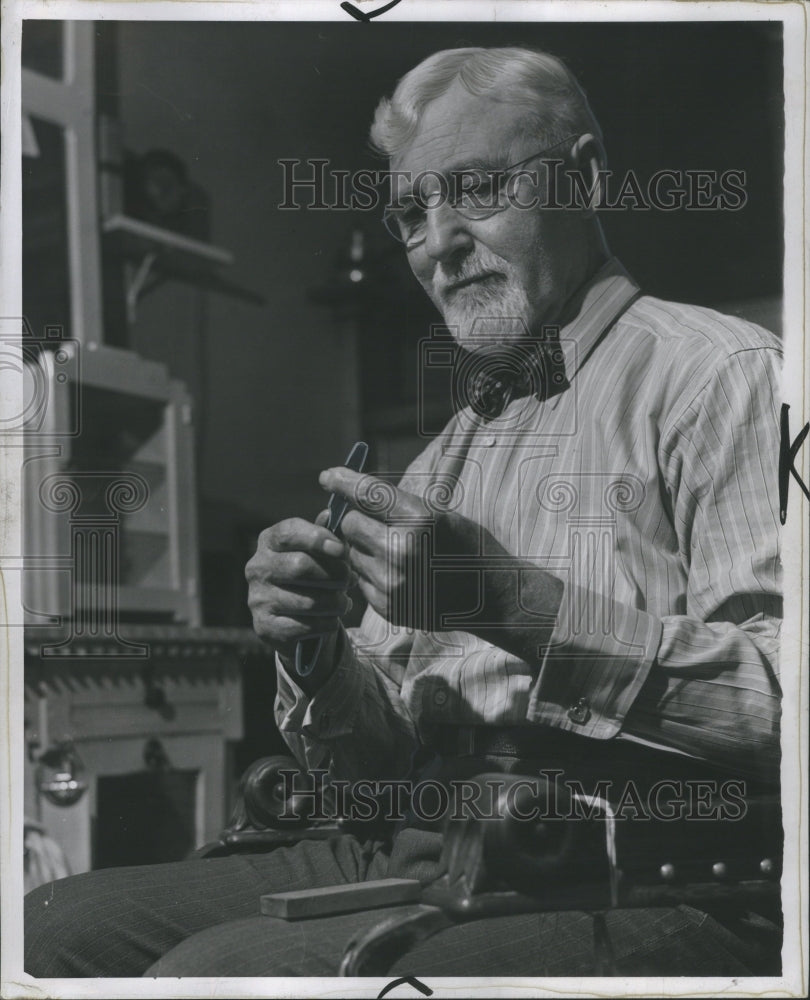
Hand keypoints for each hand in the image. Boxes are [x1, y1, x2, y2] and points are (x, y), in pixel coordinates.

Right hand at [245, 514, 352, 672]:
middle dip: (334, 574)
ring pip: (308, 601)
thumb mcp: (318, 552)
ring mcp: (257, 598)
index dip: (318, 539)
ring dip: (336, 602)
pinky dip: (327, 623)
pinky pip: (305, 626)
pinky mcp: (264, 626)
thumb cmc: (311, 576)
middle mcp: (256, 567)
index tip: (342, 550)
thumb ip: (324, 535)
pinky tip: (332, 618)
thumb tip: (329, 515)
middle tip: (349, 579)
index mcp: (268, 541)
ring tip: (344, 601)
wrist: (294, 618)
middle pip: (301, 566)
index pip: (289, 532)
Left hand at [318, 466, 494, 632]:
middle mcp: (402, 552)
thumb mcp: (439, 515)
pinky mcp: (387, 605)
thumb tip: (351, 494)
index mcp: (420, 520)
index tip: (328, 477)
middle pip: (350, 524)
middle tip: (371, 521)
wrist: (491, 598)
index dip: (342, 481)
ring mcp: (393, 582)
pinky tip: (396, 572)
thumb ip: (396, 506)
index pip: (367, 493)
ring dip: (362, 547)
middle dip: (356, 519)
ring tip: (391, 550)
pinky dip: (370, 572)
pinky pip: (360, 579)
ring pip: (351, 553)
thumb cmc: (466, 546)